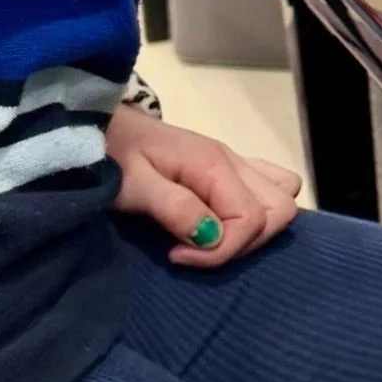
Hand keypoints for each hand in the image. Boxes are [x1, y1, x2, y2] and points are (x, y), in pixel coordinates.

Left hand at [107, 103, 301, 267]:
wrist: (99, 126)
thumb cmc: (112, 156)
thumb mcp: (133, 186)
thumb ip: (175, 209)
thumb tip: (213, 237)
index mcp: (215, 165)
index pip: (251, 219)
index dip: (220, 250)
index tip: (176, 256)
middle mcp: (234, 161)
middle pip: (280, 209)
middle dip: (246, 242)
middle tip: (198, 250)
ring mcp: (234, 161)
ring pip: (282, 196)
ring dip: (256, 228)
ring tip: (211, 240)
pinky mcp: (226, 166)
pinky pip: (267, 186)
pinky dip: (255, 212)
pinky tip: (217, 222)